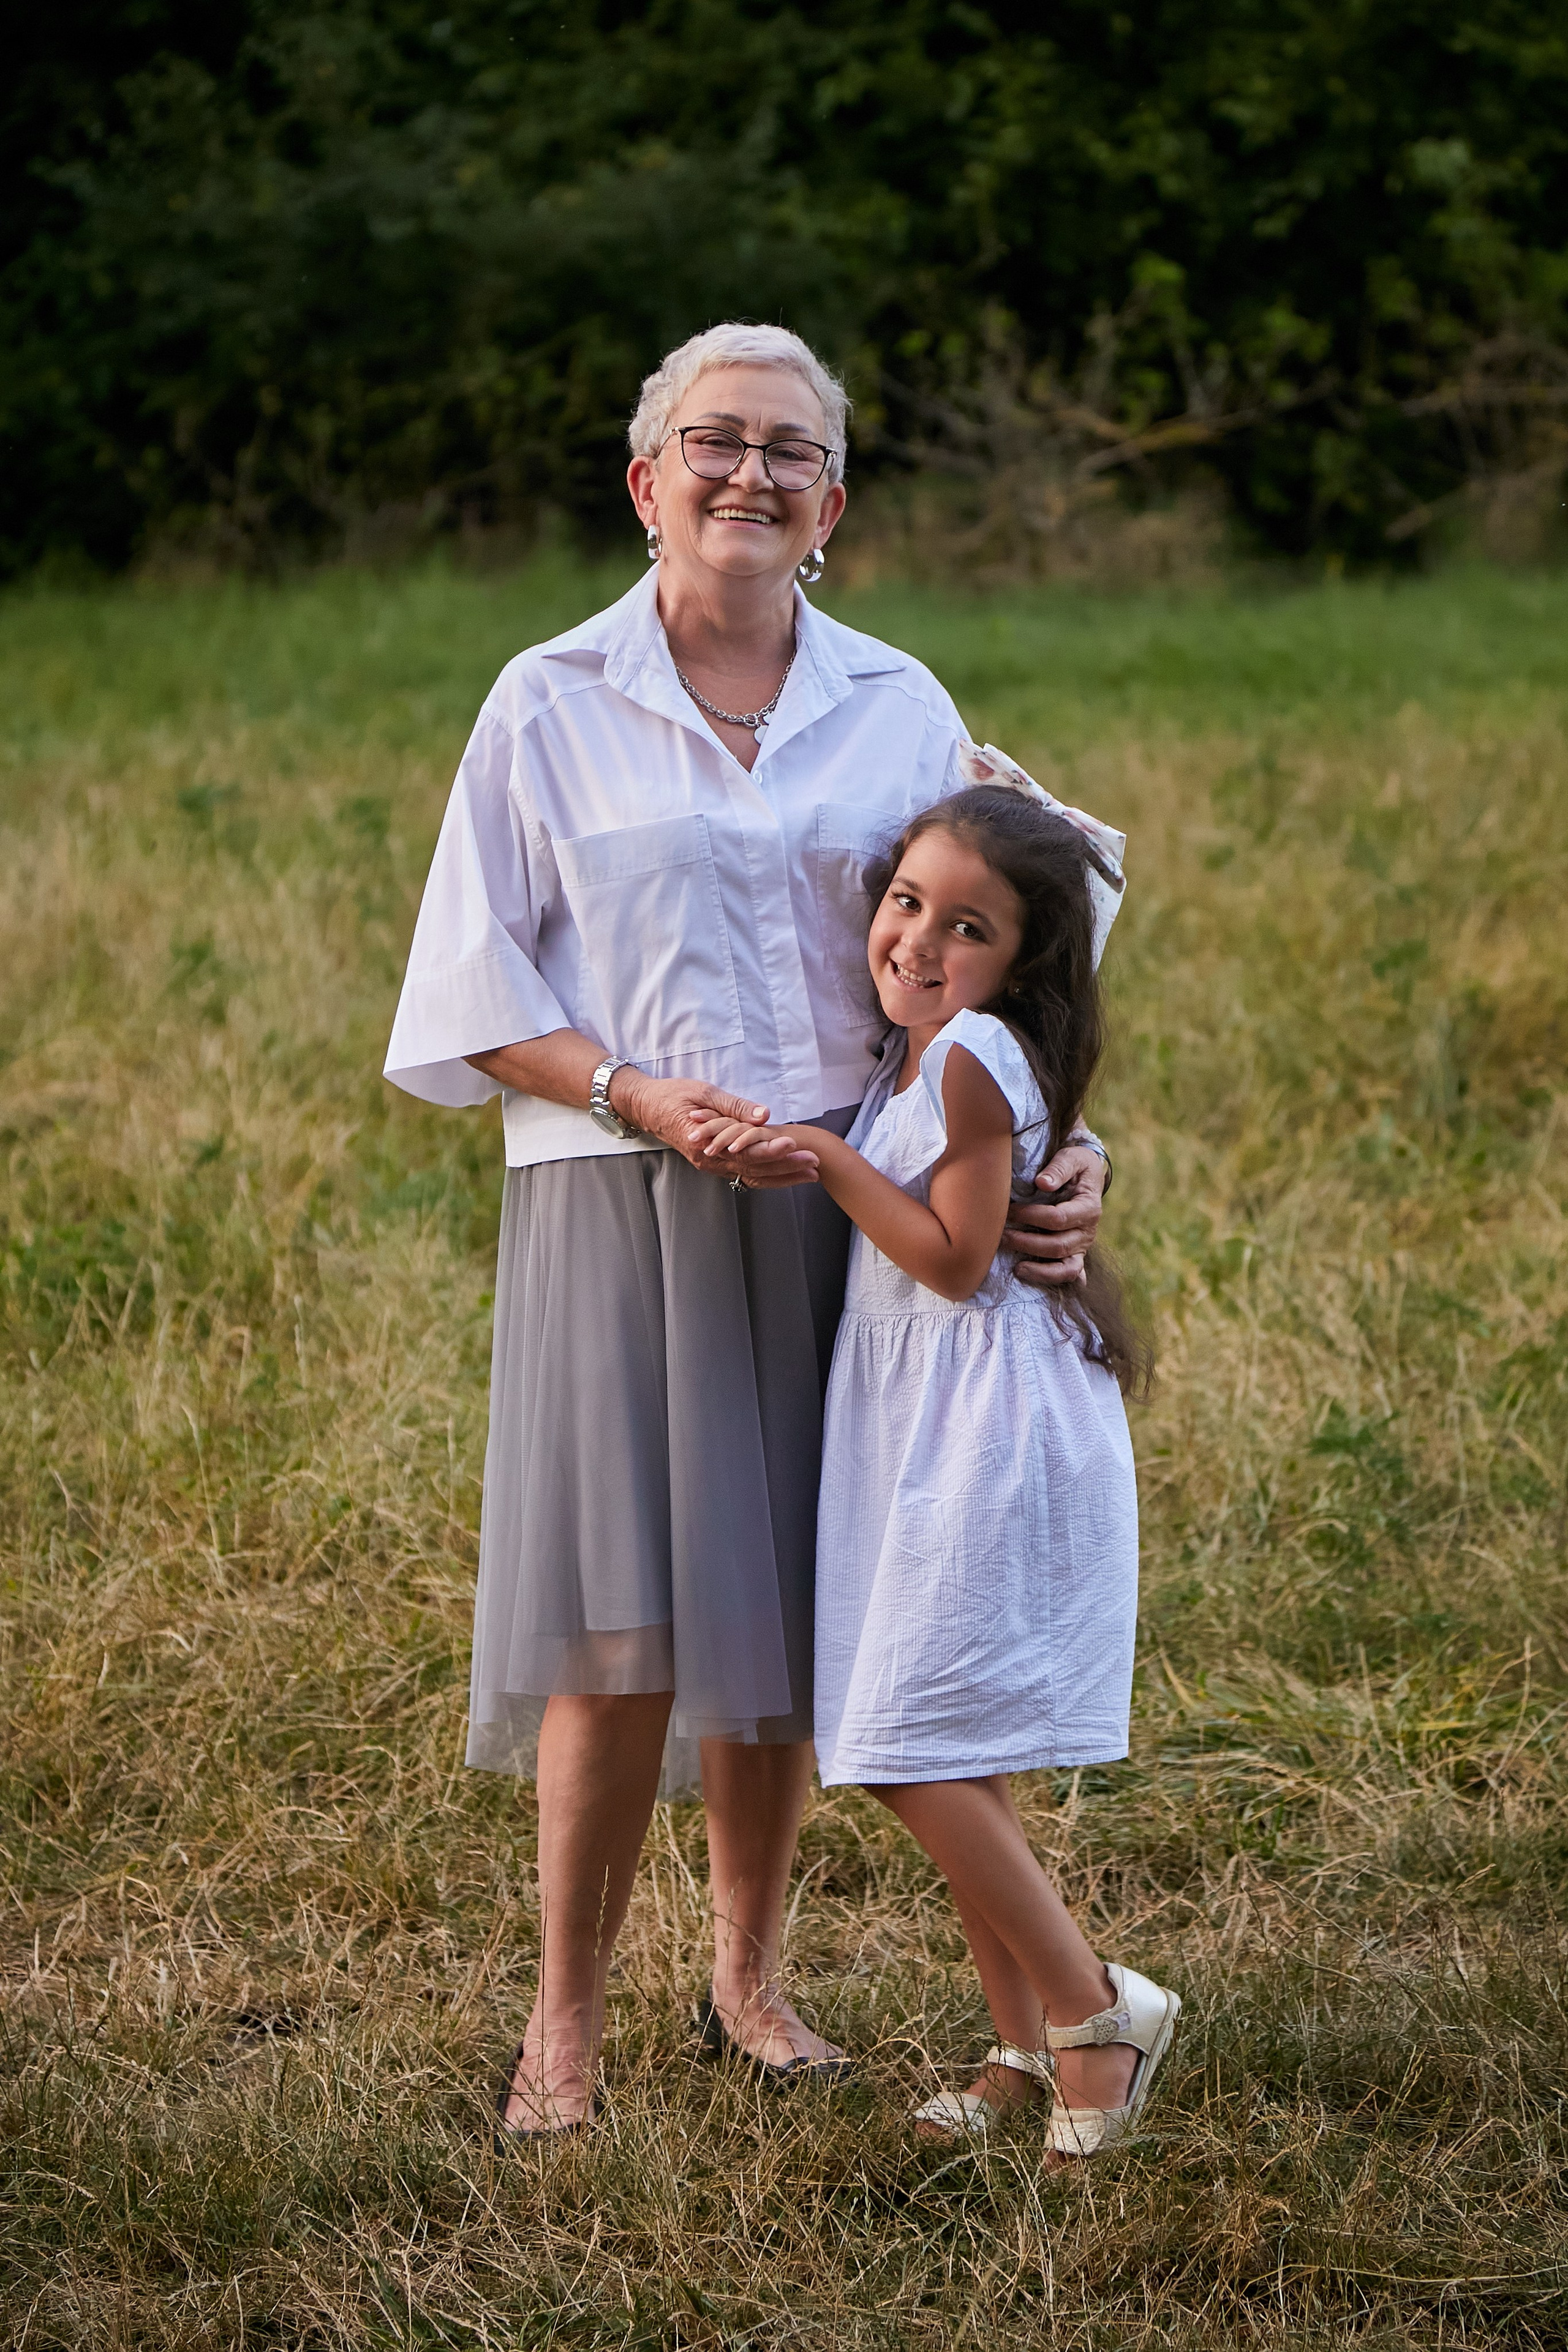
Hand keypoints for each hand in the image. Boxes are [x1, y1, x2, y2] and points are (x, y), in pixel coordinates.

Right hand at [616, 1076, 816, 1183]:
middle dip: (786, 1167)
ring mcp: (711, 1165)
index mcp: (707, 1143)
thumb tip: (764, 1115)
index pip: (747, 1151)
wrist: (645, 1107)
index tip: (795, 1146)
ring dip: (781, 1175)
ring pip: (751, 1175)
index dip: (772, 1150)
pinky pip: (742, 1174)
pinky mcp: (712, 1163)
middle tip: (814, 1164)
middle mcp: (710, 1160)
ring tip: (809, 1172)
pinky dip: (766, 1176)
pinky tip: (785, 1175)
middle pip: (754, 1168)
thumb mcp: (704, 1093)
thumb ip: (735, 1106)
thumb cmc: (672, 1096)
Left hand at [1003, 1143, 1106, 1287]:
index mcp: (1089, 1207)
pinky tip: (1036, 1281)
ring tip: (1015, 1267)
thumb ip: (1058, 1168)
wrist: (1086, 1174)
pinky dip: (1054, 1279)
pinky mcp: (1076, 1254)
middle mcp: (1088, 1231)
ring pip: (1066, 1268)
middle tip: (1001, 1237)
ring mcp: (1082, 1245)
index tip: (1009, 1211)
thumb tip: (1041, 1183)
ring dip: (1039, 1270)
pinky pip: (1069, 1274)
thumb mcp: (1071, 1157)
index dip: (1031, 1216)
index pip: (1058, 1219)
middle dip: (1027, 1243)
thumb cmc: (1076, 1164)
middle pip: (1058, 1246)